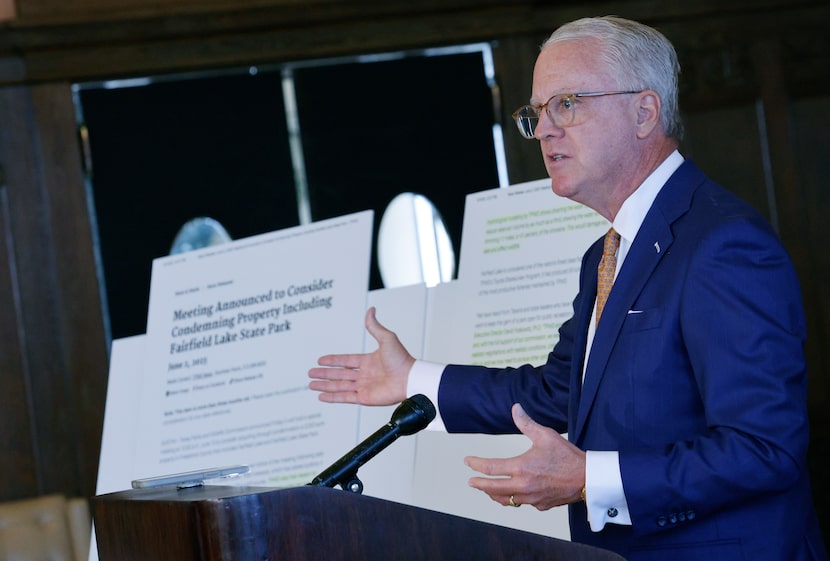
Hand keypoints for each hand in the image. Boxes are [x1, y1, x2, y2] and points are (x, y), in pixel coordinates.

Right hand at [308, 307, 413, 405]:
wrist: (410, 378)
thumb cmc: (402, 359)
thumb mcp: (387, 338)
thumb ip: (374, 326)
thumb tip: (370, 310)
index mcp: (369, 361)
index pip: (346, 360)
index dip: (333, 360)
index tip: (321, 360)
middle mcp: (365, 374)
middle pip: (339, 374)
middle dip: (324, 373)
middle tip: (311, 373)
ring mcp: (364, 387)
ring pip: (339, 386)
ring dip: (325, 385)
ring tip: (311, 385)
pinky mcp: (364, 398)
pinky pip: (345, 397)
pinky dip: (333, 397)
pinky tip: (322, 396)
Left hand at [465, 403, 584, 509]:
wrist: (588, 478)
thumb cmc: (568, 457)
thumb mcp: (546, 435)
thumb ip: (526, 423)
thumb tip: (515, 408)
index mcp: (521, 468)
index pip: (490, 468)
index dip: (476, 464)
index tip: (467, 462)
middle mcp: (523, 486)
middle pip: (492, 489)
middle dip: (479, 485)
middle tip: (471, 482)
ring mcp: (532, 499)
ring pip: (506, 500)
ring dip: (494, 494)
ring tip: (488, 490)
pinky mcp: (541, 505)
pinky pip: (522, 504)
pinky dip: (513, 499)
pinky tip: (513, 494)